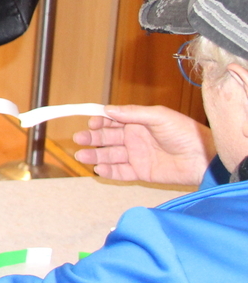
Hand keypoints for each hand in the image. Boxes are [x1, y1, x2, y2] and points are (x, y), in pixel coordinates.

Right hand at [72, 104, 212, 184]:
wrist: (204, 158)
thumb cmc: (186, 133)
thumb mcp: (159, 116)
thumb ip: (133, 113)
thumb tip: (108, 110)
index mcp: (137, 122)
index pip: (112, 120)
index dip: (99, 121)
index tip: (90, 122)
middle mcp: (134, 138)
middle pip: (107, 138)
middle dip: (92, 138)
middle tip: (79, 139)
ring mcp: (137, 156)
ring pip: (110, 156)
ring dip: (96, 155)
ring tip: (82, 156)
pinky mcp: (141, 172)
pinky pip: (121, 172)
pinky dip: (109, 172)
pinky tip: (99, 170)